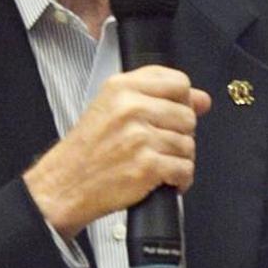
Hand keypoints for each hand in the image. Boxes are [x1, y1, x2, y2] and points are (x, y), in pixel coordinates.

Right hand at [23, 65, 211, 239]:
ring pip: (188, 144)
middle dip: (179, 134)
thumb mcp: (112, 107)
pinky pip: (185, 169)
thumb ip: (158, 96)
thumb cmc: (88, 150)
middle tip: (157, 144)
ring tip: (156, 163)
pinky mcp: (147, 166)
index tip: (172, 113)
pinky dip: (179, 180)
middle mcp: (131, 108)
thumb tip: (202, 100)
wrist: (65, 184)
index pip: (178, 82)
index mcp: (122, 87)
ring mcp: (140, 137)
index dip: (182, 101)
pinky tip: (161, 179)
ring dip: (177, 159)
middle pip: (187, 116)